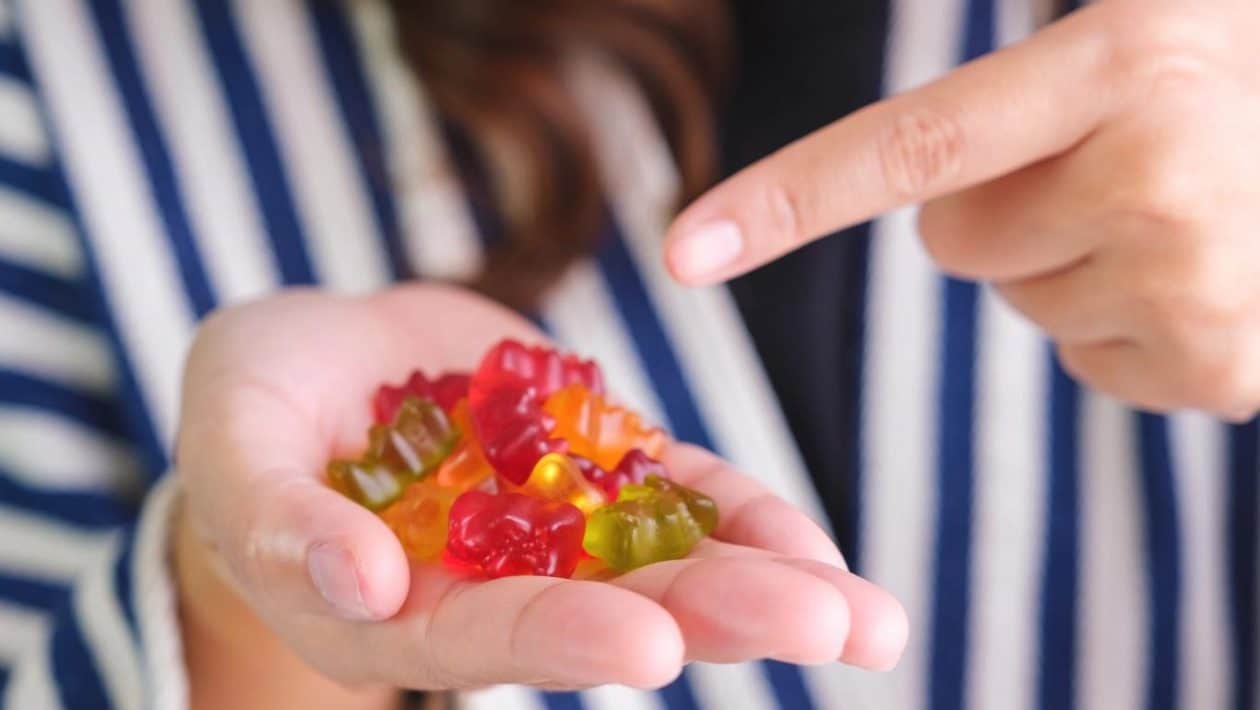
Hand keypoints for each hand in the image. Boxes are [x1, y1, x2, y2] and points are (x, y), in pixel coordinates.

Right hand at [173, 285, 906, 707]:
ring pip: (668, 559)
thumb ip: (281, 521)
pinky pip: (676, 488)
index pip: (490, 634)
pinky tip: (812, 540)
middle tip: (827, 631)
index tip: (650, 645)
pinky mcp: (593, 461)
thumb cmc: (246, 411)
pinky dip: (740, 509)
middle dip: (717, 618)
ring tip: (866, 614)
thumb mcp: (236, 452)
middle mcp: (497, 583)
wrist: (319, 357)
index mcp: (404, 610)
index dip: (565, 636)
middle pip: (612, 611)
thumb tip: (354, 583)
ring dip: (767, 582)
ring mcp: (557, 523)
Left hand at [664, 0, 1259, 419]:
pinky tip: (1204, 263)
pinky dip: (1126, 320)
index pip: (910, 146)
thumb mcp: (1135, 23)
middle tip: (1119, 154)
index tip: (682, 251)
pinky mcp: (1222, 367)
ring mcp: (1194, 286)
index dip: (785, 199)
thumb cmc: (1236, 66)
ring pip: (1021, 303)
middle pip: (955, 242)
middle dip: (1007, 206)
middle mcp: (1154, 177)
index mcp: (1117, 66)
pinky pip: (1087, 357)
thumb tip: (900, 147)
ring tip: (1180, 203)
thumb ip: (1008, 72)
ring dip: (1072, 260)